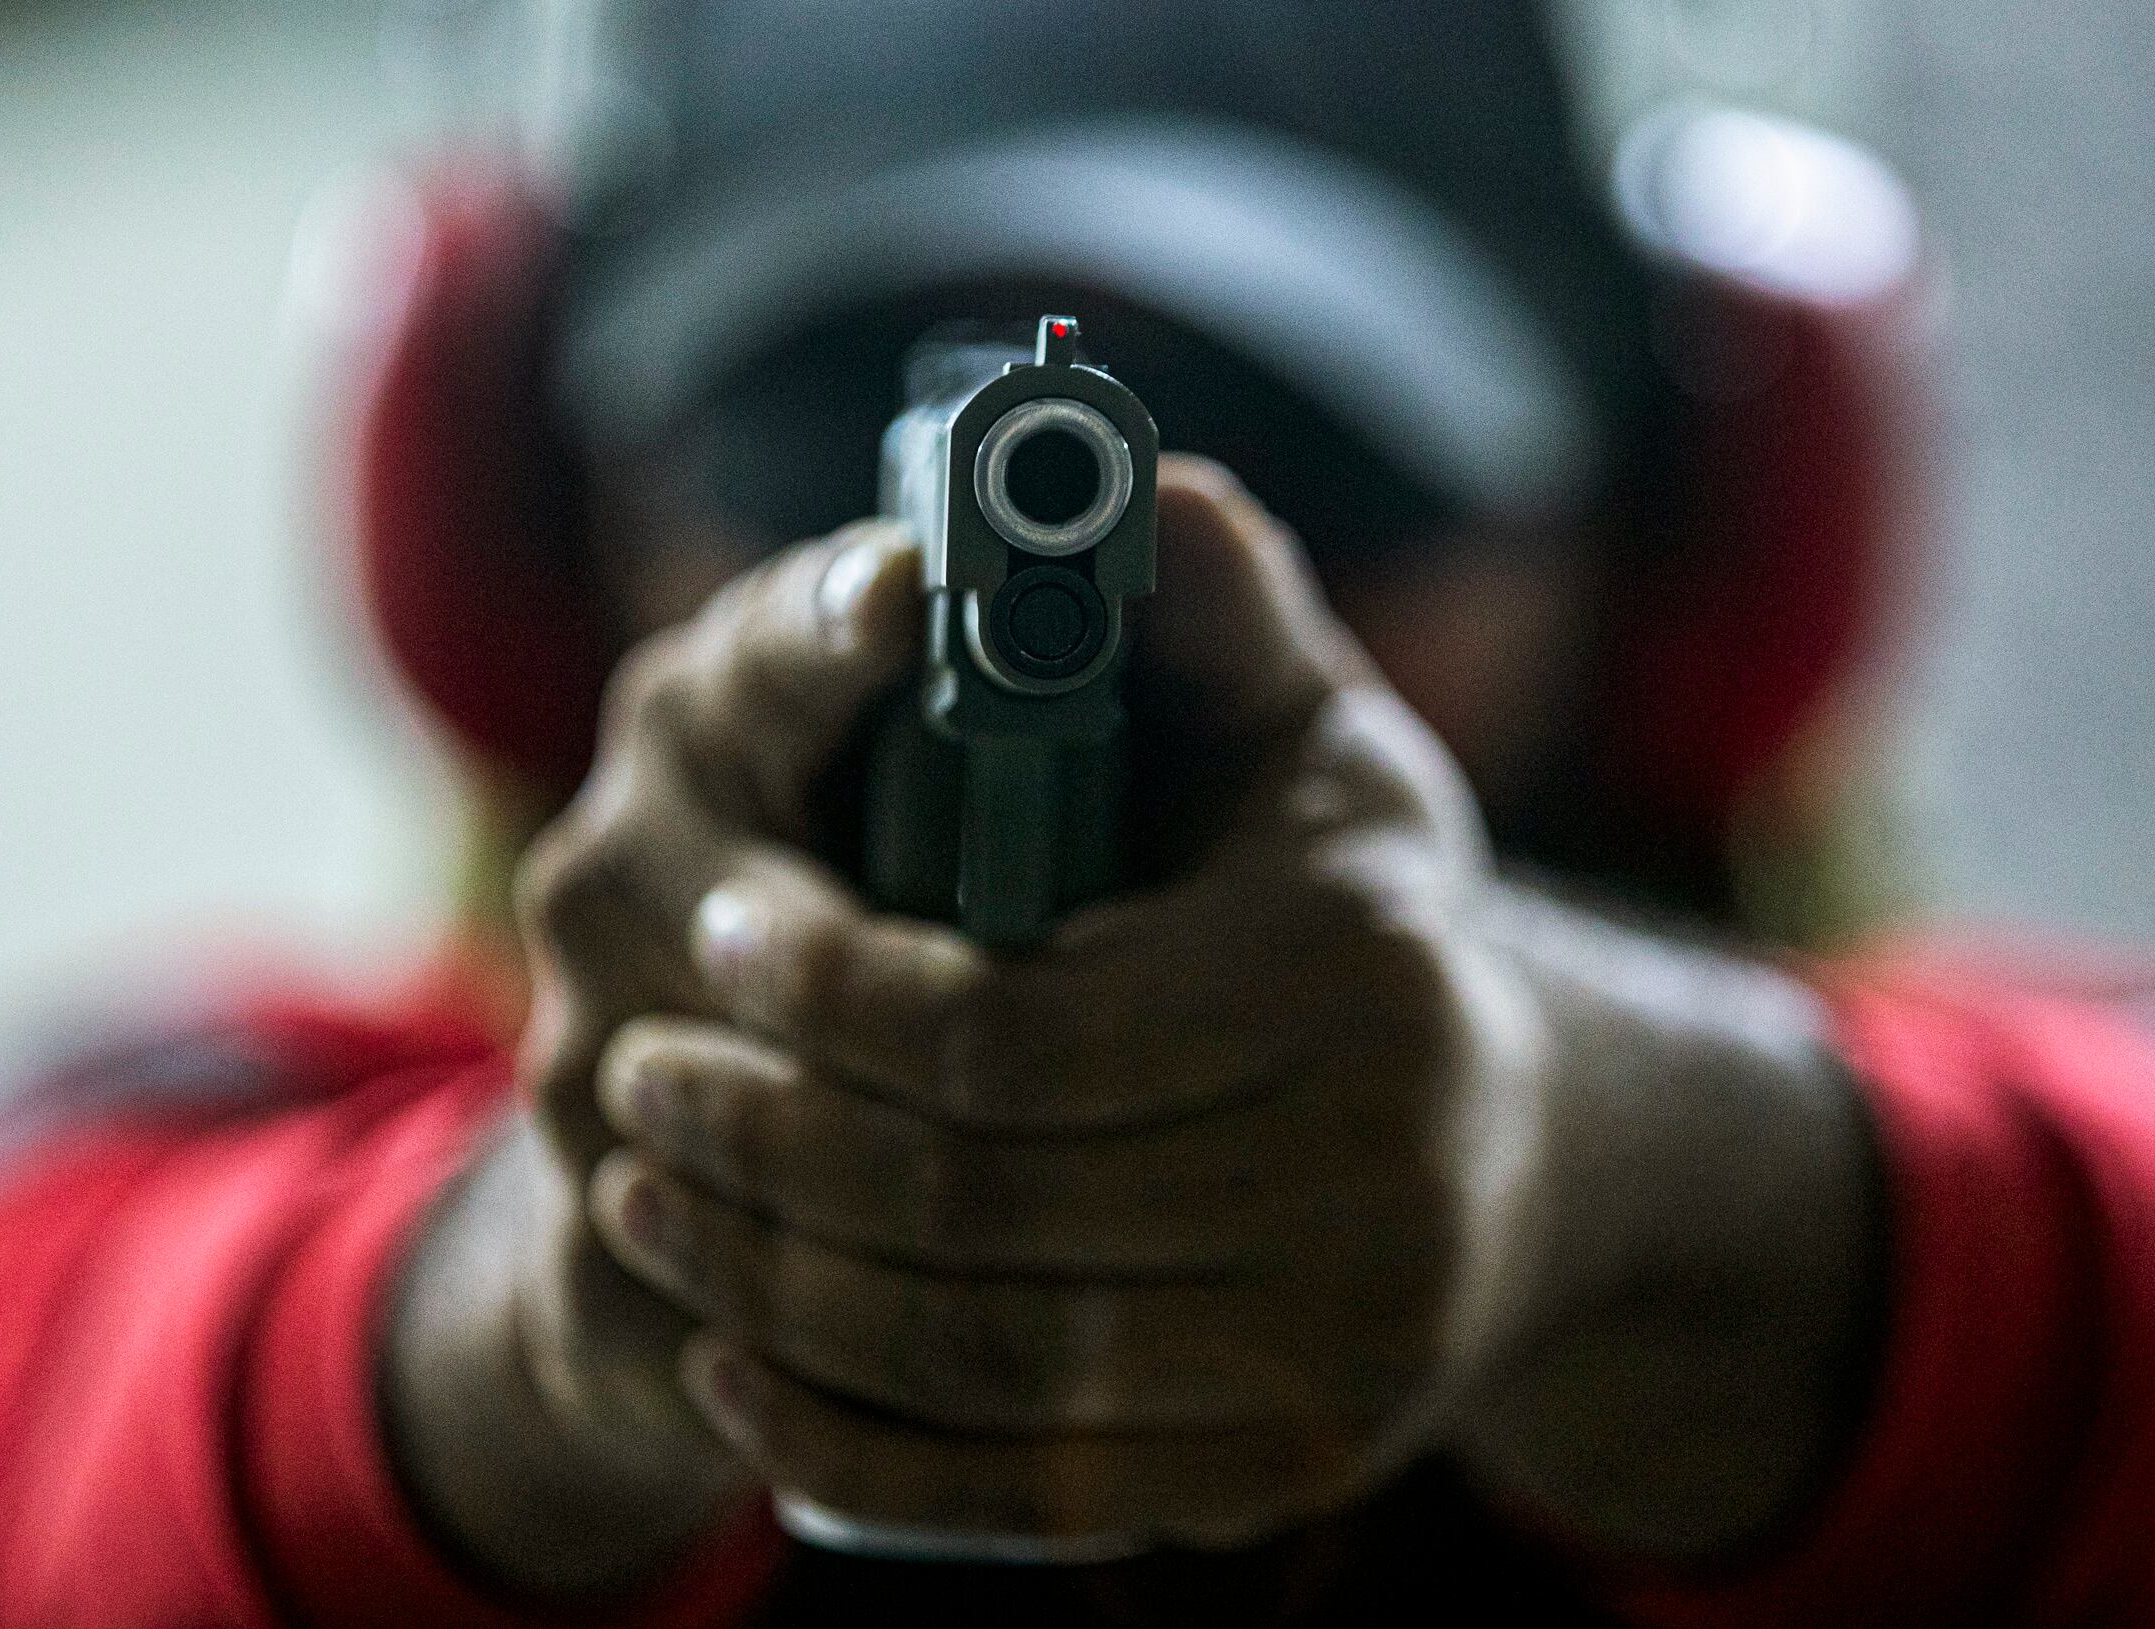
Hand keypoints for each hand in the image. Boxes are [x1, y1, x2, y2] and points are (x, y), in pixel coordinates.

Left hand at [392, 455, 1879, 1591]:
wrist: (1516, 1158)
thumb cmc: (1365, 920)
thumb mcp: (1315, 748)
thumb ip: (1213, 609)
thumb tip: (1117, 473)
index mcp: (1360, 978)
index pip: (1009, 1022)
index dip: (830, 983)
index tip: (724, 915)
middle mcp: (1379, 1185)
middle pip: (973, 1199)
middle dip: (762, 1134)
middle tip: (638, 1062)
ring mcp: (1335, 1359)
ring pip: (974, 1358)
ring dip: (768, 1282)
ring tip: (642, 1189)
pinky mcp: (1279, 1476)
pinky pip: (1019, 1494)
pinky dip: (850, 1438)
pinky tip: (740, 1363)